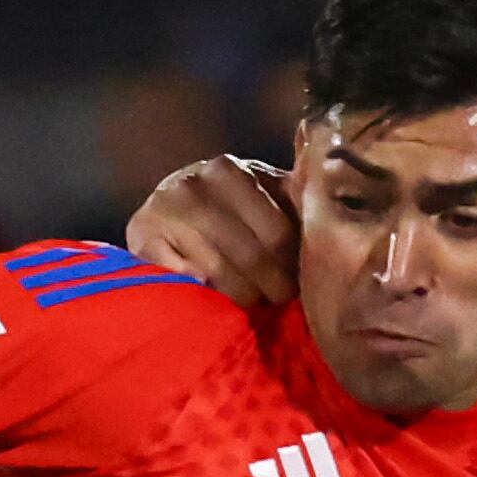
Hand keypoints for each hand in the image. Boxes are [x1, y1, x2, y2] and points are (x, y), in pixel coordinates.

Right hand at [125, 156, 294, 305]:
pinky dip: (204, 299)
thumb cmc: (229, 208)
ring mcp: (163, 212)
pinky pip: (184, 284)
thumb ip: (296, 202)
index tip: (300, 285)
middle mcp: (193, 186)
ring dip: (243, 301)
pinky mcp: (140, 240)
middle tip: (278, 302)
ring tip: (253, 306)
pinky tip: (215, 305)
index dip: (293, 268)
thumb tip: (336, 223)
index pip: (277, 235)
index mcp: (230, 171)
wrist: (165, 207)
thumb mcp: (263, 195)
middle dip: (272, 289)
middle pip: (250, 259)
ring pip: (220, 277)